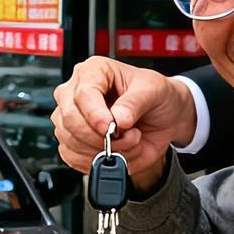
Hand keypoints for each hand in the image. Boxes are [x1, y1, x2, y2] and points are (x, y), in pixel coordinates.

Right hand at [52, 58, 197, 193]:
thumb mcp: (154, 90)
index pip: (82, 94)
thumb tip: (118, 119)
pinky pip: (75, 159)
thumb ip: (135, 103)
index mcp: (93, 72)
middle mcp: (75, 94)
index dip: (96, 116)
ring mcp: (71, 119)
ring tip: (129, 141)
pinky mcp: (73, 142)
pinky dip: (100, 162)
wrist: (163, 116)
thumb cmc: (155, 96)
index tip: (114, 128)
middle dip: (102, 137)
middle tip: (129, 136)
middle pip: (70, 120)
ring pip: (72, 143)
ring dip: (106, 151)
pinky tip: (118, 152)